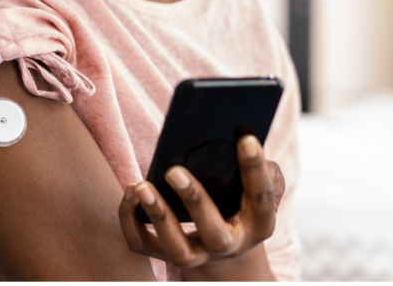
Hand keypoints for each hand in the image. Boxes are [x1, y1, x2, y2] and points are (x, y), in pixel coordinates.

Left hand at [118, 135, 284, 280]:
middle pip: (214, 234)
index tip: (246, 138)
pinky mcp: (166, 255)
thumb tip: (242, 137)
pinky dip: (130, 220)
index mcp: (258, 225)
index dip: (255, 168)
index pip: (261, 197)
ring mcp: (198, 255)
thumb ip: (262, 168)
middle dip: (194, 201)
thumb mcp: (258, 188)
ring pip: (177, 248)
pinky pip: (143, 244)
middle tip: (174, 171)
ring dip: (158, 215)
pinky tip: (131, 189)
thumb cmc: (243, 204)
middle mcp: (228, 246)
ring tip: (142, 185)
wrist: (226, 250)